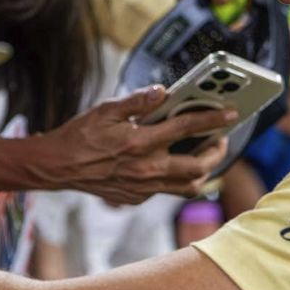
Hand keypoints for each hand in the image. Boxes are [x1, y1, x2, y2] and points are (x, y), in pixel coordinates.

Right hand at [22, 86, 236, 204]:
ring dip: (203, 170)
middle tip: (221, 137)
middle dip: (217, 152)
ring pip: (188, 186)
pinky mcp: (136, 198)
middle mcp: (146, 169)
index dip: (214, 119)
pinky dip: (178, 178)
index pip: (187, 128)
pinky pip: (167, 191)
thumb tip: (164, 91)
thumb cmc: (80, 135)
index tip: (232, 113)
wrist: (56, 167)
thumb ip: (138, 100)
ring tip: (205, 153)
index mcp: (140, 142)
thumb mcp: (107, 109)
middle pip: (198, 167)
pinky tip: (174, 163)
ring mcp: (143, 188)